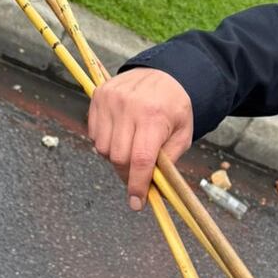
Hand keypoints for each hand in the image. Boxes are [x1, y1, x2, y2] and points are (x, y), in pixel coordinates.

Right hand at [87, 67, 192, 210]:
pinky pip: (95, 135)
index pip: (140, 159)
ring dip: (116, 159)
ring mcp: (110, 100)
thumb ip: (167, 163)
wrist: (164, 74)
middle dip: (127, 175)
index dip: (137, 185)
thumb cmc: (175, 108)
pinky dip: (106, 143)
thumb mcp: (182, 136)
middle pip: (119, 158)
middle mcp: (129, 106)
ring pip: (104, 149)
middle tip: (137, 178)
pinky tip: (120, 137)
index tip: (136, 203)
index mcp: (154, 116)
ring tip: (130, 151)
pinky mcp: (98, 96)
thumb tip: (153, 191)